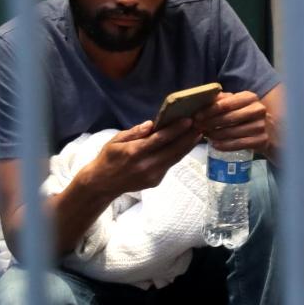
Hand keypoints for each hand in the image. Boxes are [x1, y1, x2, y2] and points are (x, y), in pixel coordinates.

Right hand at [82, 118, 202, 197]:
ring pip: (175, 158)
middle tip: (200, 125)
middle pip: (173, 150)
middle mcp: (146, 165)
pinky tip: (185, 144)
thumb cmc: (108, 157)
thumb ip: (135, 132)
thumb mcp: (115, 141)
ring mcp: (152, 175)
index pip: (160, 140)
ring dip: (187, 146)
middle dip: (188, 137)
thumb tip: (152, 124)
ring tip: (198, 134)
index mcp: (134, 153)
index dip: (176, 130)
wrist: (103, 184)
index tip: (189, 120)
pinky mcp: (156, 181)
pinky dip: (178, 154)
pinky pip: (169, 165)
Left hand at [194, 91, 268, 152]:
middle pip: (229, 118)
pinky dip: (225, 145)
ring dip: (216, 135)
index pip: (226, 104)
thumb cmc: (246, 114)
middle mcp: (258, 110)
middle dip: (210, 123)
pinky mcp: (262, 140)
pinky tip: (215, 145)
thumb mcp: (236, 103)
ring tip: (206, 135)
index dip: (210, 110)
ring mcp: (261, 126)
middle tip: (198, 127)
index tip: (197, 116)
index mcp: (250, 97)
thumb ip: (222, 100)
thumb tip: (204, 100)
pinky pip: (239, 144)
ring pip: (232, 132)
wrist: (269, 129)